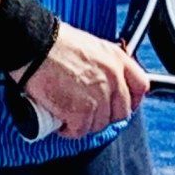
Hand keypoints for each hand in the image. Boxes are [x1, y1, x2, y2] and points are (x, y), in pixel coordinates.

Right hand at [22, 23, 149, 138]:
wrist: (34, 45)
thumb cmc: (53, 43)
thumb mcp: (90, 46)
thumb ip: (103, 65)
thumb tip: (102, 82)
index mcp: (117, 59)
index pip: (140, 86)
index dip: (132, 99)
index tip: (121, 105)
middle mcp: (113, 78)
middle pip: (121, 111)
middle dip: (105, 116)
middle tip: (88, 112)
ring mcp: (99, 97)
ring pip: (99, 124)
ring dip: (84, 123)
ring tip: (68, 114)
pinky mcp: (81, 112)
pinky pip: (79, 131)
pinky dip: (68, 130)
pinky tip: (60, 121)